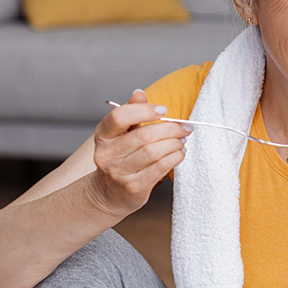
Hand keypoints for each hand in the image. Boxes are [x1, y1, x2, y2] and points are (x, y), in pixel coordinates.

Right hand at [90, 89, 191, 215]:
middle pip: (143, 136)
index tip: (163, 110)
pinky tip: (179, 153)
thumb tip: (139, 93)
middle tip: (185, 127)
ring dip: (174, 143)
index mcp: (103, 136)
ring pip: (153, 152)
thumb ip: (131, 112)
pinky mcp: (134, 187)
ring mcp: (119, 173)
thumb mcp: (120, 134)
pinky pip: (160, 168)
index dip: (143, 110)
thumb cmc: (120, 158)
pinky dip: (174, 158)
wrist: (109, 194)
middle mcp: (107, 154)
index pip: (119, 117)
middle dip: (170, 129)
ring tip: (182, 140)